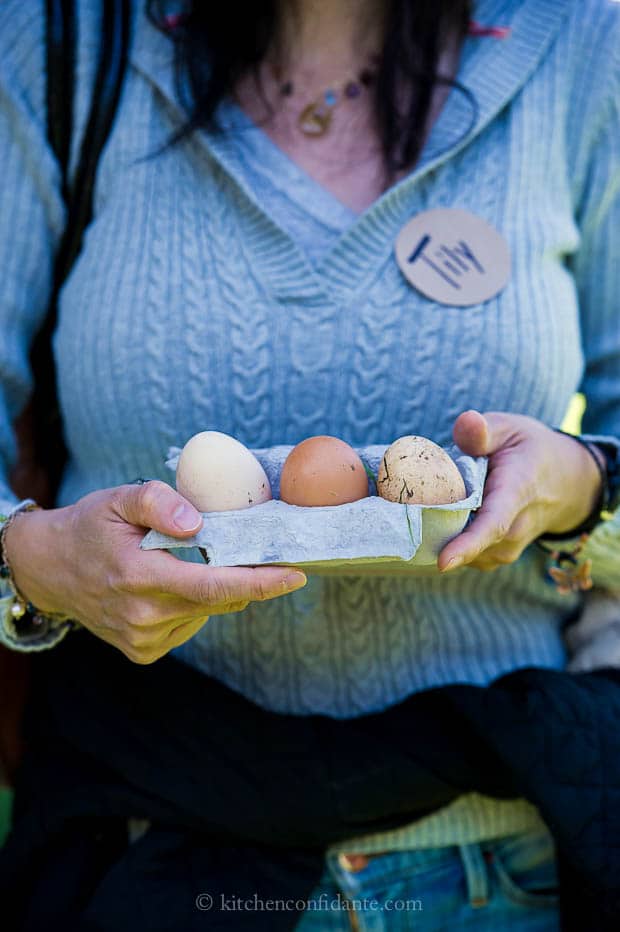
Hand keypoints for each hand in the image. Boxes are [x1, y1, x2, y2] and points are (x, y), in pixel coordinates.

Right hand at [3, 481, 306, 663]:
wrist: (50, 569)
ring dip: (214, 587)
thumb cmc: (91, 527)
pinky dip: (195, 604)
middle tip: (258, 550)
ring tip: (183, 562)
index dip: (260, 582)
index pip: (214, 585)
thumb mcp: (118, 498)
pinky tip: (169, 586)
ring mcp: (143, 638)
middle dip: (247, 577)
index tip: (297, 574)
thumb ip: (158, 502)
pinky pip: (191, 624)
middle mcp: (142, 614)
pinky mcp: (144, 651)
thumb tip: (198, 524)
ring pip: (208, 611)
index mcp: (138, 575)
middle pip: (219, 599)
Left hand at [438, 410, 603, 572]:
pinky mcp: (495, 557)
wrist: (564, 483)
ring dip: (439, 533)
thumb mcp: (510, 428)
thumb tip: (466, 422)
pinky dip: (446, 540)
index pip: (493, 525)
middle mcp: (514, 528)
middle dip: (433, 531)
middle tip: (405, 506)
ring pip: (461, 551)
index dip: (467, 545)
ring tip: (434, 502)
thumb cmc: (529, 451)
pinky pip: (463, 556)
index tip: (444, 562)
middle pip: (468, 542)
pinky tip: (441, 517)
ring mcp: (506, 548)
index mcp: (517, 492)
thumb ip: (484, 430)